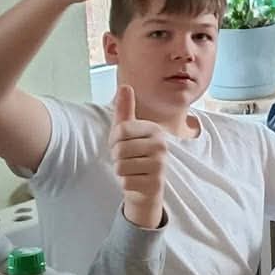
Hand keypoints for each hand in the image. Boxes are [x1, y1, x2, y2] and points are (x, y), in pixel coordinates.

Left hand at [109, 86, 166, 229]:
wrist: (146, 188)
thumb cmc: (134, 157)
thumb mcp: (127, 133)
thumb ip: (125, 110)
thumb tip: (125, 86)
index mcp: (154, 129)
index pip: (121, 130)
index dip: (113, 140)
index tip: (121, 145)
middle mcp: (161, 145)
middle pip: (119, 149)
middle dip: (117, 158)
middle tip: (127, 160)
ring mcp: (160, 164)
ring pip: (121, 166)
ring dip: (121, 171)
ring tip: (132, 170)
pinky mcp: (155, 183)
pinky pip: (125, 181)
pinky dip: (125, 184)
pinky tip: (135, 181)